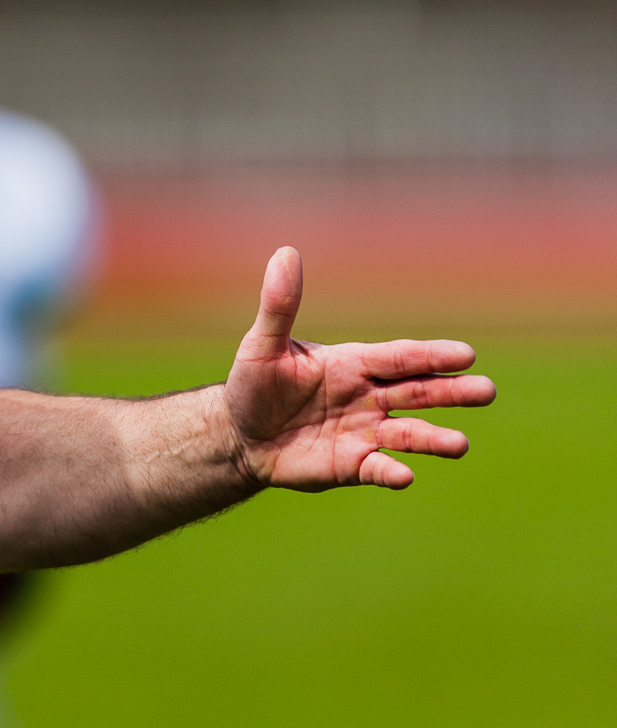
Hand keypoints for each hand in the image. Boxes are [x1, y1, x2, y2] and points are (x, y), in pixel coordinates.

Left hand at [224, 247, 495, 490]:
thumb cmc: (253, 385)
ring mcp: (364, 432)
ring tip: (459, 444)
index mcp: (353, 364)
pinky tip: (405, 475)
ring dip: (433, 438)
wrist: (241, 436)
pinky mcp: (353, 466)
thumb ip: (279, 305)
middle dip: (451, 392)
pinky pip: (378, 468)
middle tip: (486, 391)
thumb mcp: (262, 346)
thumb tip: (285, 251)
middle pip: (418, 392)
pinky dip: (392, 472)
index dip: (430, 355)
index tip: (466, 354)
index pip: (399, 357)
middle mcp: (368, 397)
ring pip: (408, 434)